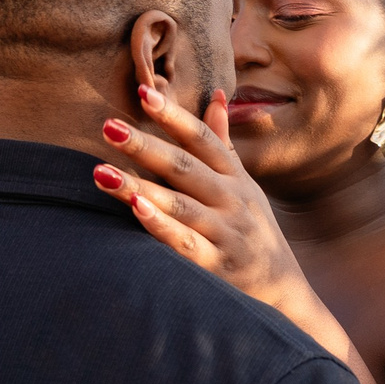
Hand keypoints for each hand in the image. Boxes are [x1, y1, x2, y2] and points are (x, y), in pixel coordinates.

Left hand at [92, 85, 319, 323]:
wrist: (283, 291)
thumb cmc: (253, 230)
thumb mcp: (245, 184)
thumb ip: (223, 143)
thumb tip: (215, 95)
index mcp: (234, 176)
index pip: (202, 139)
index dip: (174, 116)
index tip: (144, 92)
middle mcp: (231, 199)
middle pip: (184, 167)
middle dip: (145, 146)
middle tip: (109, 127)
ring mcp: (225, 232)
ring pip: (179, 205)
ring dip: (139, 186)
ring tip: (101, 172)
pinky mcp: (216, 265)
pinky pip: (185, 243)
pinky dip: (161, 226)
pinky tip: (136, 209)